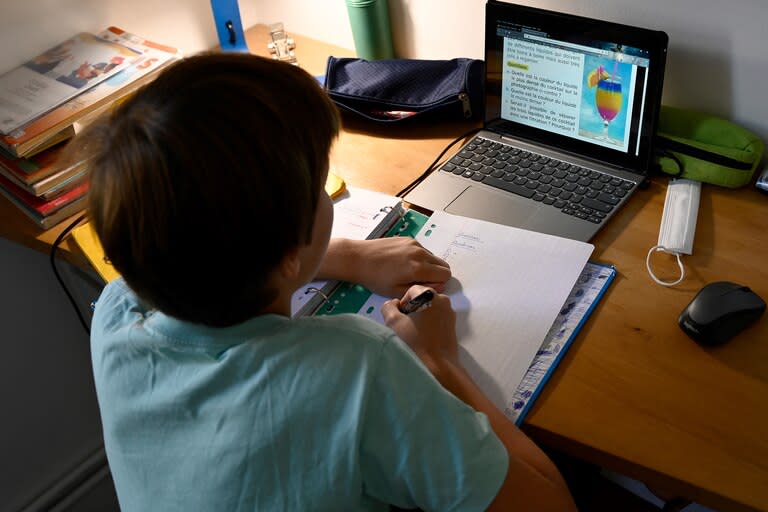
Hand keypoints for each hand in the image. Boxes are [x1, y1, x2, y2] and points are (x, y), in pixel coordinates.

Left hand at [321, 237, 450, 297]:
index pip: (446, 275)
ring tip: (408, 272)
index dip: (438, 284)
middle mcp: (420, 253)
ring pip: (433, 257)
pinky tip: (402, 262)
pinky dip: (419, 258)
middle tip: (418, 281)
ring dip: (427, 266)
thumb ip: (421, 291)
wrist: (358, 258)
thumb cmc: (375, 278)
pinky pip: (422, 250)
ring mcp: (414, 244)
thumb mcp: (397, 292)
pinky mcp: (408, 238)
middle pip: (443, 265)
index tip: (423, 287)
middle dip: (436, 275)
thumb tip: (438, 286)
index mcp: (418, 268)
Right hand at [381, 285, 458, 369]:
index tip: (399, 318)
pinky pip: (437, 319)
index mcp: (429, 295)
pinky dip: (428, 325)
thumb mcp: (393, 322)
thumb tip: (394, 304)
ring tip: (413, 334)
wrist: (438, 366)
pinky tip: (423, 338)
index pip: (411, 291)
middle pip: (421, 299)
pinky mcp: (453, 326)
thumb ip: (388, 307)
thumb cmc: (415, 342)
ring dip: (419, 318)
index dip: (402, 303)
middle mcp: (443, 300)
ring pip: (429, 309)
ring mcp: (450, 313)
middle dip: (411, 310)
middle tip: (404, 327)